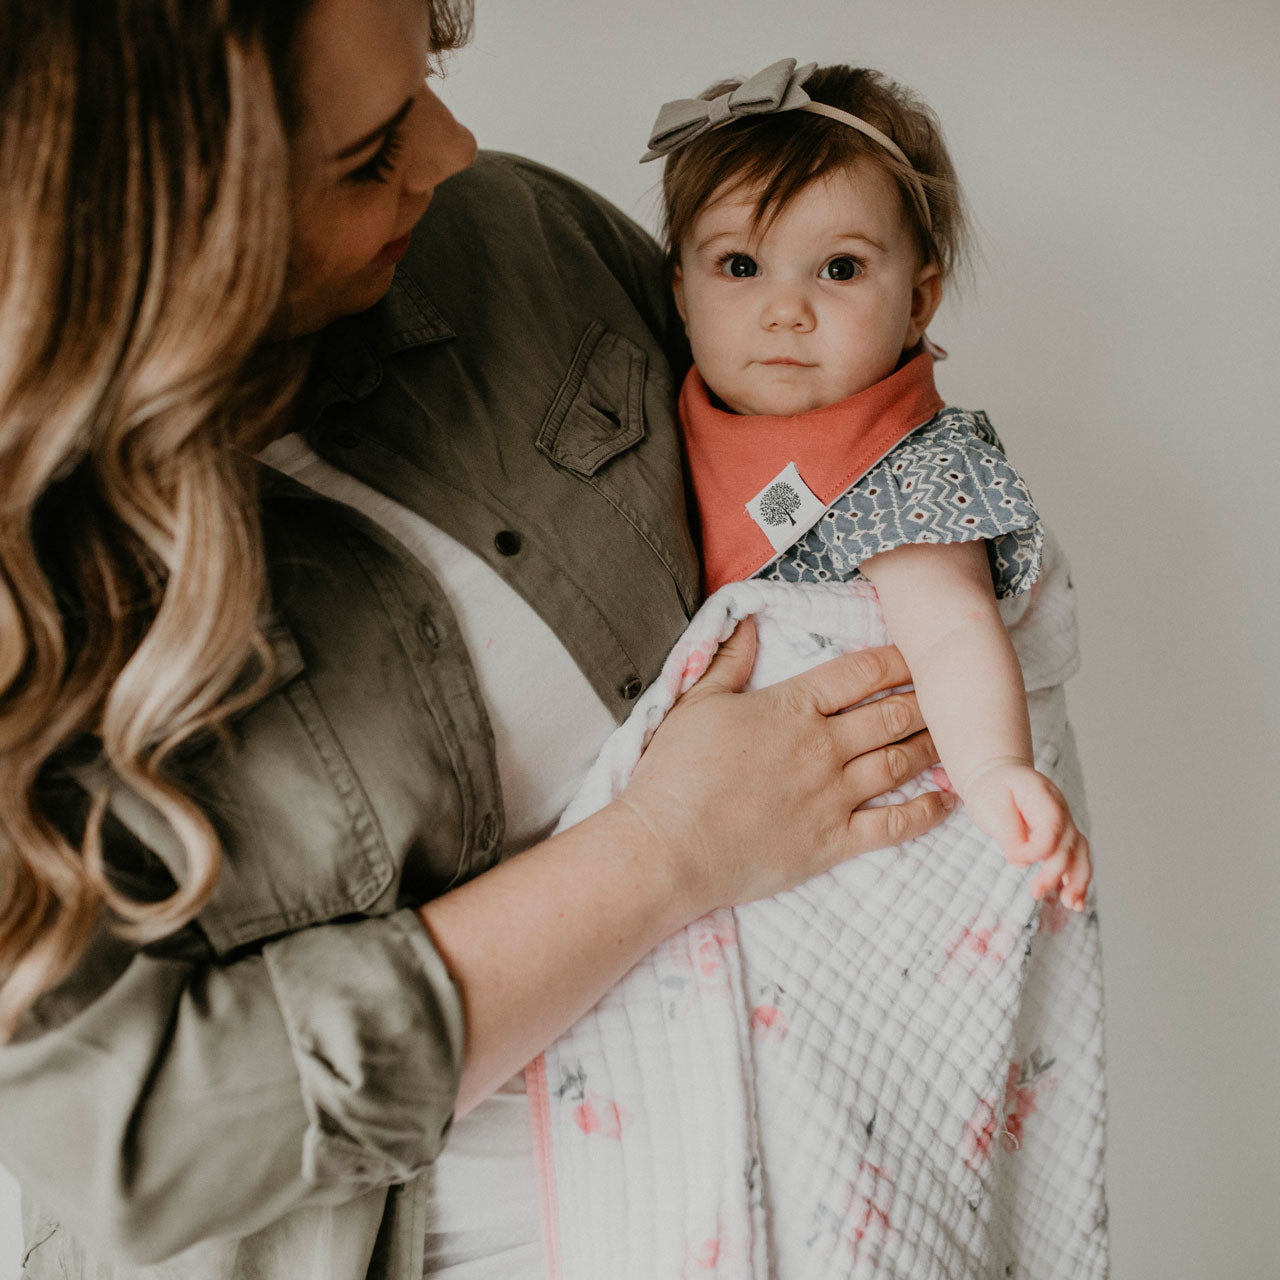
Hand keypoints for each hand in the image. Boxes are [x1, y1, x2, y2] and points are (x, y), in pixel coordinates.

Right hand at [616, 617, 951, 917]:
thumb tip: (747, 622)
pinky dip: (926, 811)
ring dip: (931, 748)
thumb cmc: (675, 774)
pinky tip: (946, 801)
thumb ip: (729, 661)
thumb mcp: (697, 704)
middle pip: (892, 715)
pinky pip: (894, 824)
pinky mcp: (833, 842)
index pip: (860, 673)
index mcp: (792, 707)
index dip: (896, 660)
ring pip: (900, 762)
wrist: (668, 847)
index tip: (917, 654)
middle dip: (925, 702)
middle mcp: (823, 747)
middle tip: (947, 696)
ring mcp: (833, 796)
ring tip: (952, 739)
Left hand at [962, 761, 1091, 910]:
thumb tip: (1020, 861)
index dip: (1038, 848)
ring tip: (1071, 904)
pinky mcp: (1063, 837)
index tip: (1016, 859)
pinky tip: (1074, 901)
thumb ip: (1006, 832)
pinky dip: (1077, 879)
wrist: (997, 777)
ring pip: (1080, 852)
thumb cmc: (991, 790)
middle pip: (1067, 842)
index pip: (1051, 824)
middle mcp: (1060, 808)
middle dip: (1055, 871)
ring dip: (1078, 880)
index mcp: (1041, 794)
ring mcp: (1065, 822)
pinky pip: (1076, 858)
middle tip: (1035, 892)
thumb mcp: (988, 804)